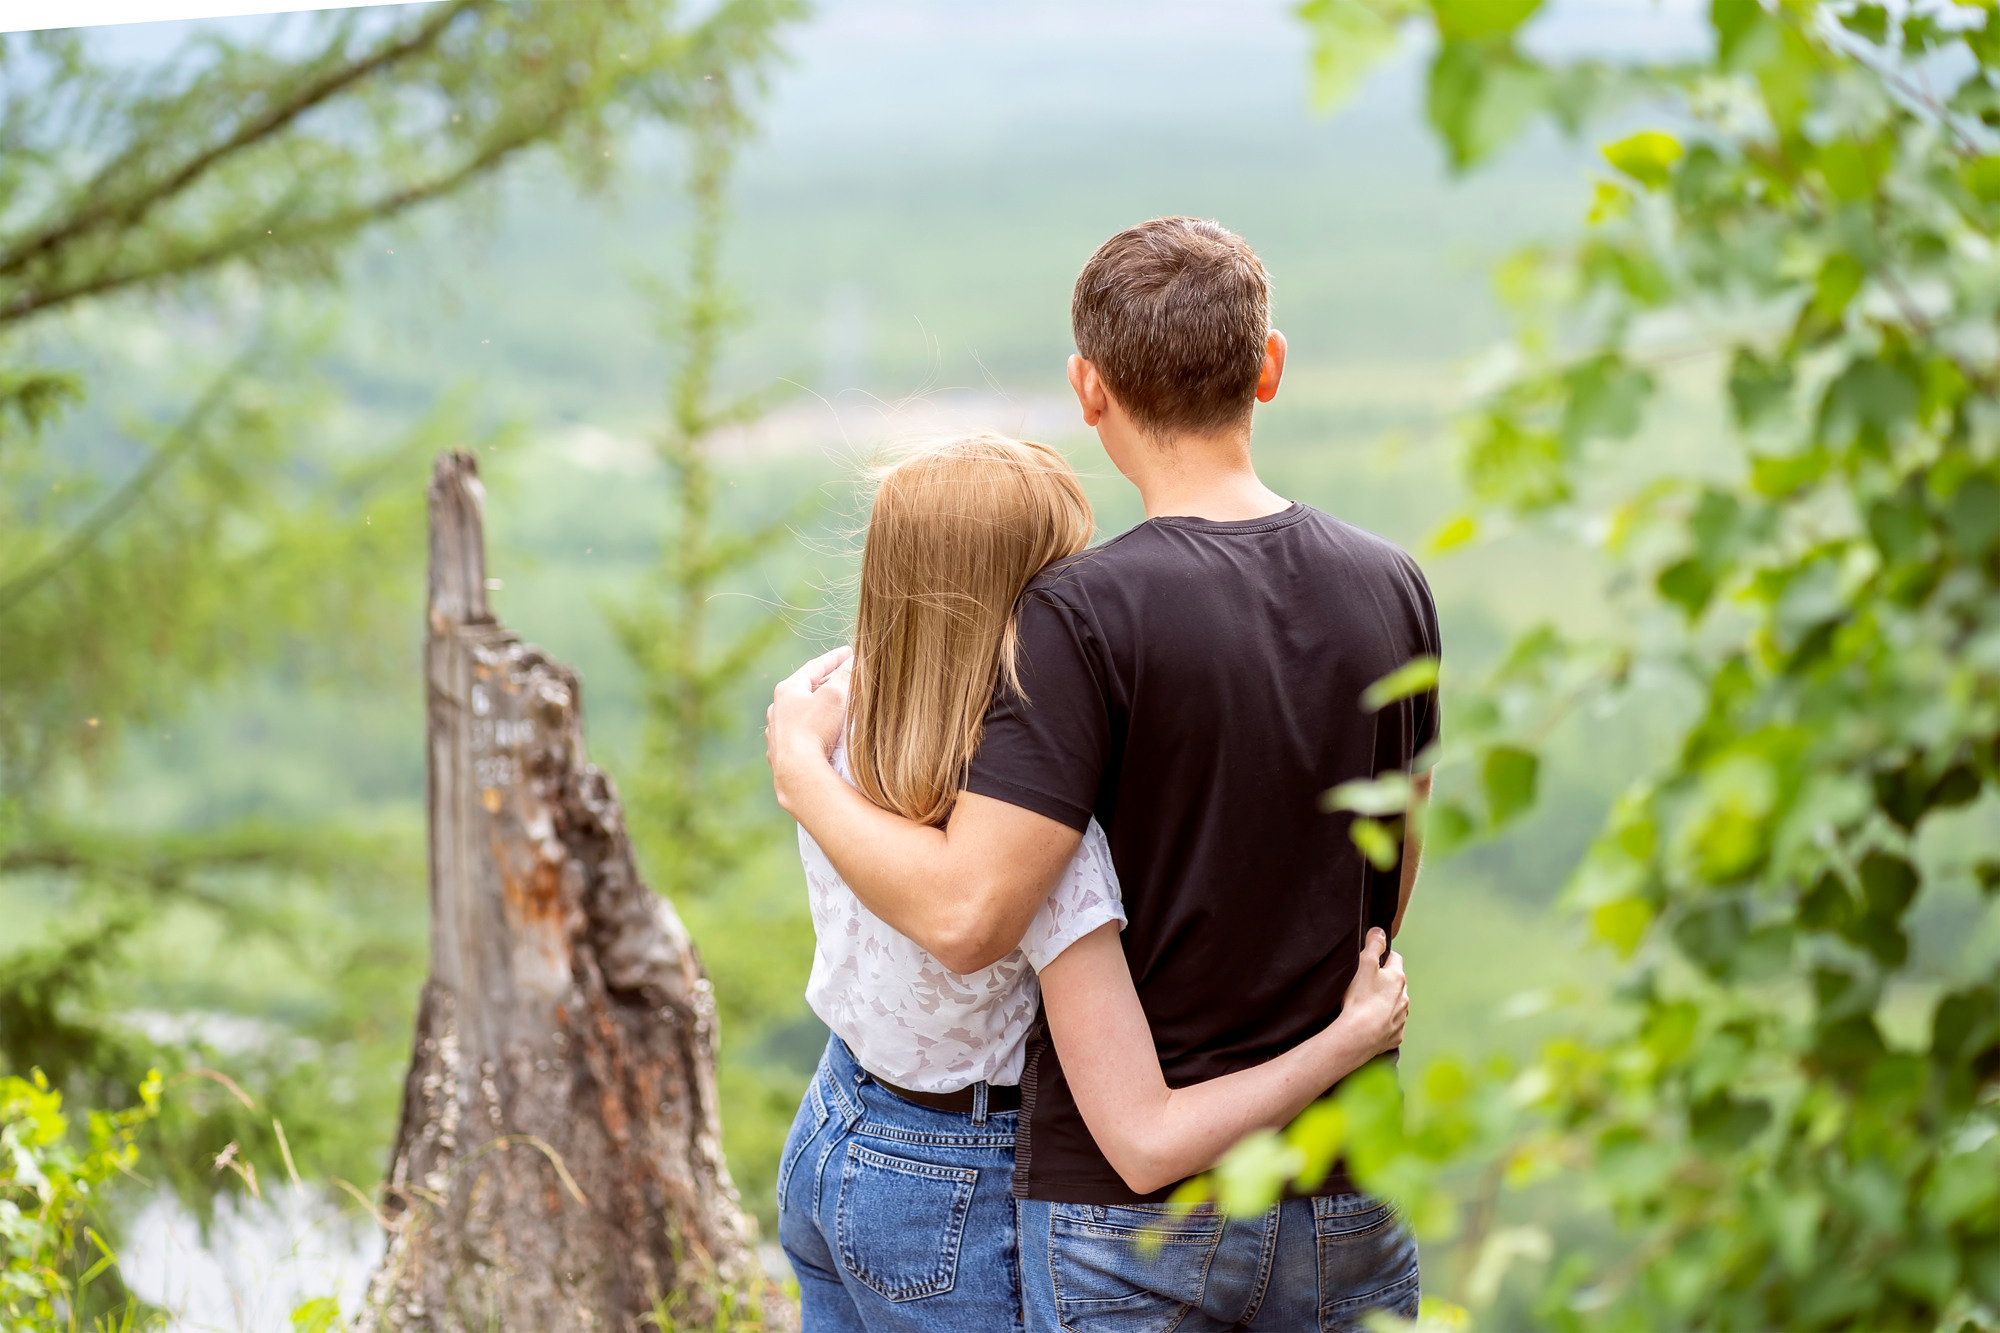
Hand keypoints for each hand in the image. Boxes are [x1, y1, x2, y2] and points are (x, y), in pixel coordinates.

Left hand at [765, 646, 852, 813]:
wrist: (797, 771)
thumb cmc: (815, 729)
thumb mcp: (836, 695)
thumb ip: (845, 676)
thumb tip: (854, 661)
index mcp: (788, 690)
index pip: (814, 667)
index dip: (834, 659)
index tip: (849, 653)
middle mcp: (777, 709)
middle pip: (805, 691)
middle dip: (825, 684)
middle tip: (843, 679)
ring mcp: (776, 733)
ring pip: (798, 715)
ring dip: (815, 710)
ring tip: (831, 710)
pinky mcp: (779, 755)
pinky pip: (797, 738)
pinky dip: (810, 733)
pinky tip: (818, 738)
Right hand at [1337, 928, 1407, 1057]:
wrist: (1361, 1035)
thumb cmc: (1360, 998)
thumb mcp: (1364, 964)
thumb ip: (1374, 945)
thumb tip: (1380, 931)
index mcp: (1398, 978)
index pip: (1395, 958)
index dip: (1384, 956)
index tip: (1373, 959)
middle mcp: (1404, 997)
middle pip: (1397, 983)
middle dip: (1386, 981)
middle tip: (1367, 983)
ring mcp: (1402, 1018)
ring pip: (1396, 1004)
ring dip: (1386, 1002)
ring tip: (1368, 1005)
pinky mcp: (1396, 1035)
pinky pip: (1392, 1025)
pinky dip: (1384, 1022)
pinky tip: (1371, 1024)